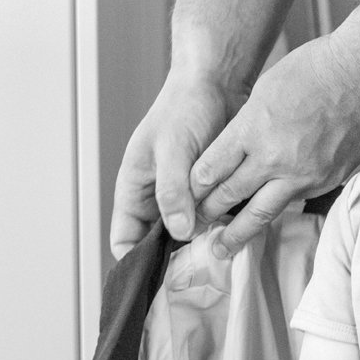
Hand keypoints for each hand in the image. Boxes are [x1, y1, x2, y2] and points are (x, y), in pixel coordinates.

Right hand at [110, 68, 237, 257]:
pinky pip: (212, 219)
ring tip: (218, 252)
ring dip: (201, 243)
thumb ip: (172, 192)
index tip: (158, 274)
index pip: (125, 238)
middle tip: (196, 269)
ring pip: (188, 234)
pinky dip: (220, 227)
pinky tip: (235, 233)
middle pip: (157, 243)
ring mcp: (183, 195)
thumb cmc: (184, 108)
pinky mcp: (209, 191)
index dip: (136, 259)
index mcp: (134, 188)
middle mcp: (156, 197)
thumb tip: (180, 232)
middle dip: (173, 257)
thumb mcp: (172, 150)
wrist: (217, 84)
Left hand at [191, 33, 359, 256]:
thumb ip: (250, 124)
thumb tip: (240, 148)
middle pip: (230, 194)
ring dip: (239, 231)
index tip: (190, 194)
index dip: (197, 185)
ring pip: (262, 212)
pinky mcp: (328, 180)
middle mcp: (274, 158)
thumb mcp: (265, 89)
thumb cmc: (316, 68)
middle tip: (196, 226)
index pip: (211, 169)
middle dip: (210, 211)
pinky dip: (280, 206)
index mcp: (252, 130)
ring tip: (223, 247)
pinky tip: (271, 213)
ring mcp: (304, 174)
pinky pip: (297, 200)